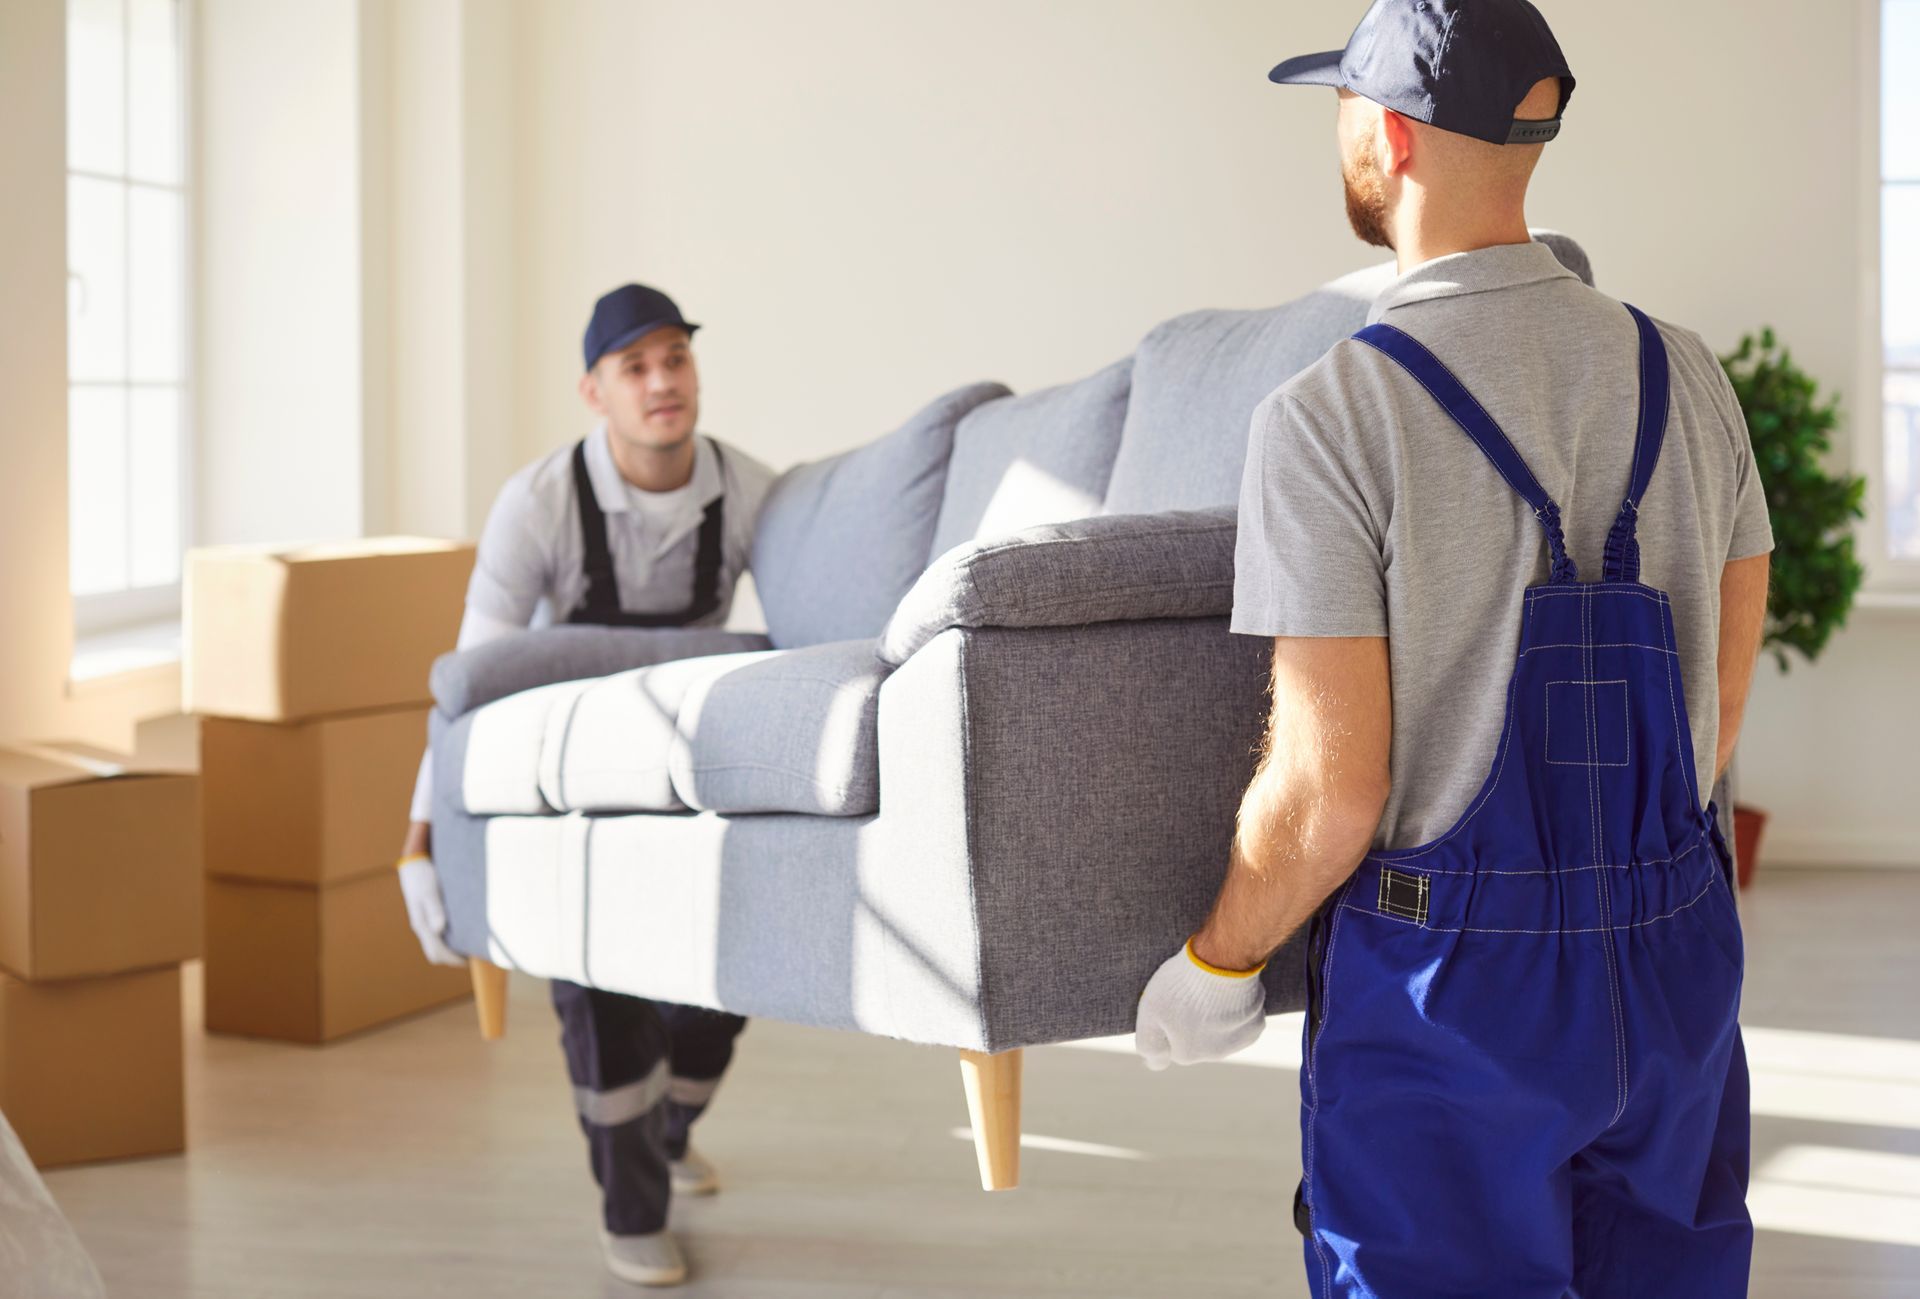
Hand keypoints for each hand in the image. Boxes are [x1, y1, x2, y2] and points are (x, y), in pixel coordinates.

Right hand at [396, 855, 463, 966]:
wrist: (413, 864)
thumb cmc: (423, 876)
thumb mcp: (429, 891)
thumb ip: (434, 909)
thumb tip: (438, 928)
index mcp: (421, 925)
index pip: (437, 953)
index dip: (454, 960)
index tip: (471, 959)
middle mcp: (422, 927)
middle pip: (436, 953)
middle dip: (454, 958)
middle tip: (474, 954)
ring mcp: (424, 922)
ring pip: (437, 944)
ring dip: (452, 948)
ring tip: (472, 944)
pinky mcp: (428, 915)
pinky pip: (439, 934)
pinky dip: (450, 938)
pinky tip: (464, 930)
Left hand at [1134, 939, 1267, 1070]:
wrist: (1222, 965)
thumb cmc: (1182, 986)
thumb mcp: (1150, 1013)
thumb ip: (1149, 1044)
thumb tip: (1153, 1065)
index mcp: (1185, 1054)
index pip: (1171, 1043)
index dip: (1168, 1022)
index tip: (1170, 1003)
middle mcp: (1212, 1056)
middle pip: (1197, 1040)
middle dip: (1192, 1022)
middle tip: (1190, 995)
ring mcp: (1236, 1043)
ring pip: (1220, 1032)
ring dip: (1215, 1018)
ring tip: (1210, 992)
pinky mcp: (1254, 1028)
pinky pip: (1241, 1023)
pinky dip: (1236, 1012)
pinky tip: (1229, 994)